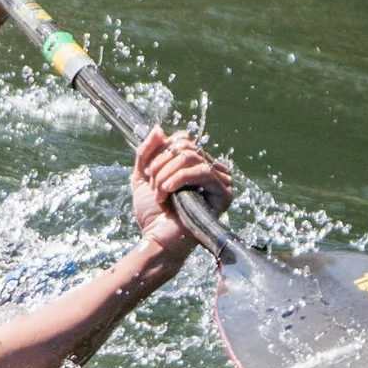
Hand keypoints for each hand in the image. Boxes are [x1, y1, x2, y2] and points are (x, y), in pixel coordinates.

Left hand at [130, 124, 231, 260]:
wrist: (156, 239)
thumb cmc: (152, 212)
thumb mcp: (143, 175)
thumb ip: (148, 151)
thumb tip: (160, 128)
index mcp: (195, 164)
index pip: (182, 139)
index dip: (160, 151)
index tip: (148, 172)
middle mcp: (211, 169)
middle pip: (185, 146)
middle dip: (160, 164)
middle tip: (153, 185)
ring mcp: (220, 181)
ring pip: (191, 156)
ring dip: (166, 173)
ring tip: (159, 192)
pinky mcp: (224, 194)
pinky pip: (201, 171)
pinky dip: (178, 179)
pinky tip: (168, 192)